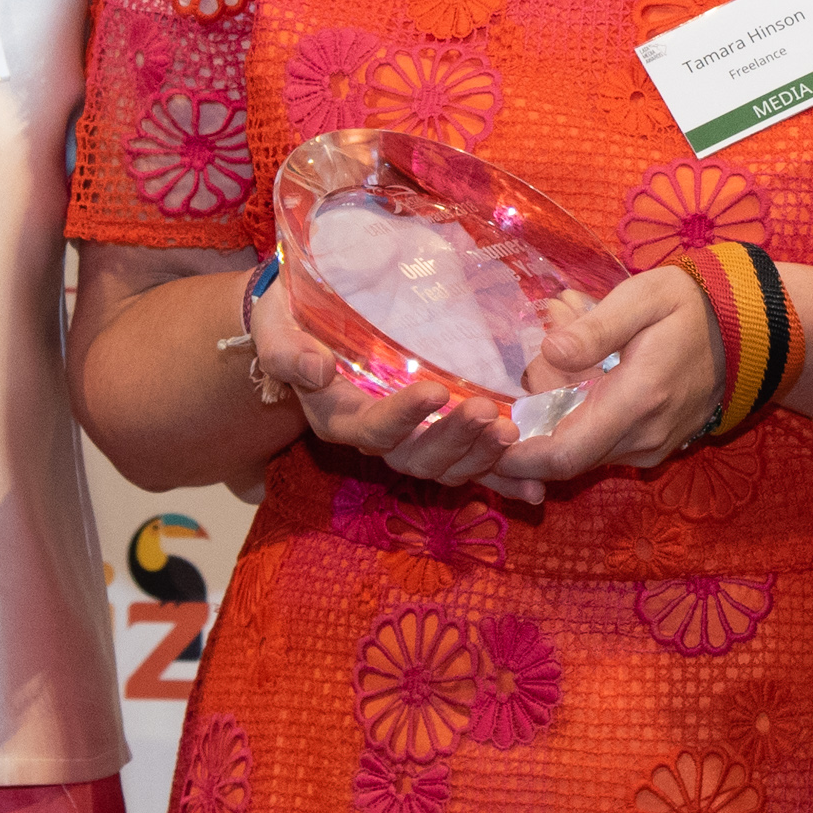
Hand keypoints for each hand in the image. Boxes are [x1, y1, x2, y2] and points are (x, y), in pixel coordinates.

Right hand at [243, 274, 518, 487]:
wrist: (308, 321)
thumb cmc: (291, 321)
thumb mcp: (277, 327)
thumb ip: (288, 351)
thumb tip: (316, 369)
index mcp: (338, 418)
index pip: (371, 429)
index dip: (403, 417)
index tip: (436, 389)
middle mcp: (376, 438)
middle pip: (416, 458)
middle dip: (455, 439)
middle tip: (491, 415)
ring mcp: (409, 441)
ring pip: (446, 467)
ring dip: (482, 457)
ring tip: (513, 433)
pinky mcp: (436, 435)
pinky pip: (470, 466)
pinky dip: (501, 479)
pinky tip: (536, 491)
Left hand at [484, 270, 724, 497]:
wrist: (749, 333)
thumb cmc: (691, 306)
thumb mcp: (644, 296)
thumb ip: (596, 326)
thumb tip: (550, 351)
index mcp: (637, 400)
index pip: (563, 454)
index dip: (517, 458)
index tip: (483, 439)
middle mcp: (644, 437)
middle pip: (565, 456)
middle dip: (532, 428)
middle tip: (525, 375)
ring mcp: (652, 448)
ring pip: (583, 453)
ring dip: (555, 424)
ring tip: (554, 368)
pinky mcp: (655, 449)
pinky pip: (603, 449)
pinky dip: (578, 426)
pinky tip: (581, 383)